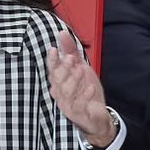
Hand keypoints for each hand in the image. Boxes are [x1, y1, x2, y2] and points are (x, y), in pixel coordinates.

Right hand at [47, 31, 115, 147]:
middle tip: (69, 58)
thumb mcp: (80, 67)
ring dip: (73, 80)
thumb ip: (71, 51)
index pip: (52, 70)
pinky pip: (79, 105)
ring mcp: (69, 105)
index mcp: (59, 83)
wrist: (97, 116)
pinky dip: (84, 96)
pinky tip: (90, 87)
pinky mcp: (79, 115)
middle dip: (63, 69)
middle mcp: (60, 94)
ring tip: (80, 70)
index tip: (52, 49)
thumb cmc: (86, 91)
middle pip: (57, 81)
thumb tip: (61, 33)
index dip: (52, 61)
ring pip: (66, 93)